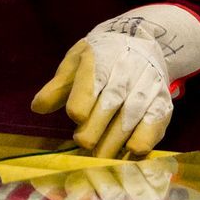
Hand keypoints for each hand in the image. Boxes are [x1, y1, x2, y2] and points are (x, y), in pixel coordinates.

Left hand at [30, 4, 199, 157]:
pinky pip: (155, 123)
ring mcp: (146, 86)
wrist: (142, 40)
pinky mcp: (162, 101)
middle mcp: (125, 71)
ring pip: (131, 116)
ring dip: (115, 141)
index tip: (77, 118)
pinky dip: (143, 140)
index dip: (82, 102)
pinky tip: (130, 152)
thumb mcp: (76, 62)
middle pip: (111, 102)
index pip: (90, 82)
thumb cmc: (100, 56)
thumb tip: (37, 108)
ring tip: (100, 159)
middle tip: (85, 146)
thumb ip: (57, 87)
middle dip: (96, 128)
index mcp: (99, 59)